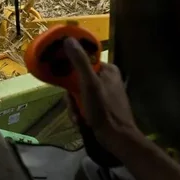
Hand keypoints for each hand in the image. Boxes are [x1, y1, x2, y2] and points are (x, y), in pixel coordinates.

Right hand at [64, 37, 143, 158]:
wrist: (118, 140)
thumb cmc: (105, 110)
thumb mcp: (89, 84)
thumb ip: (79, 62)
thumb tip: (68, 39)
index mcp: (108, 69)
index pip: (82, 61)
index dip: (69, 70)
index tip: (61, 80)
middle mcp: (107, 79)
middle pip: (77, 80)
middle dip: (71, 95)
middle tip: (72, 104)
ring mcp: (104, 94)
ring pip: (78, 94)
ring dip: (74, 106)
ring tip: (78, 117)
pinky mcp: (102, 108)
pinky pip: (84, 105)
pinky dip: (80, 113)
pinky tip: (81, 121)